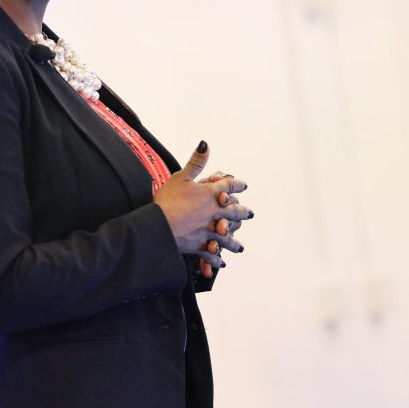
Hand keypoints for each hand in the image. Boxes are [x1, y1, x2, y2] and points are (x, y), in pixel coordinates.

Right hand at [153, 141, 252, 276]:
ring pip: (226, 237)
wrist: (158, 226)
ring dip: (234, 242)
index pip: (229, 187)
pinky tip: (220, 262)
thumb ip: (196, 162)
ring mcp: (209, 230)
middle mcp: (214, 213)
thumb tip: (205, 145)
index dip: (237, 185)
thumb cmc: (167, 201)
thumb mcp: (181, 177)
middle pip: (233, 212)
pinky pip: (211, 253)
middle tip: (249, 214)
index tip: (243, 185)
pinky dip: (216, 259)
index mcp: (211, 194)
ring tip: (240, 247)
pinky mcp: (200, 245)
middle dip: (242, 213)